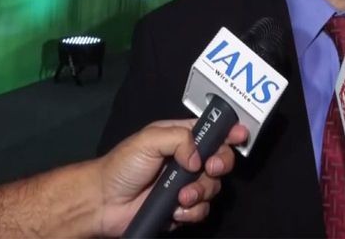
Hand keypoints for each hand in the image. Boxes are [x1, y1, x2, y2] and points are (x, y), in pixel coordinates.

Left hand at [95, 119, 246, 236]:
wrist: (103, 203)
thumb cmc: (123, 165)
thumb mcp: (149, 140)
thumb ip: (179, 139)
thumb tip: (198, 159)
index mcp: (182, 138)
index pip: (213, 132)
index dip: (230, 132)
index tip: (241, 135)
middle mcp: (189, 160)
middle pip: (222, 159)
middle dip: (221, 163)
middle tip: (211, 168)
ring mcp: (186, 185)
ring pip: (213, 187)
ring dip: (201, 191)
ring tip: (181, 196)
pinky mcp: (181, 209)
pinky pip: (201, 210)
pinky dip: (191, 211)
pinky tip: (175, 210)